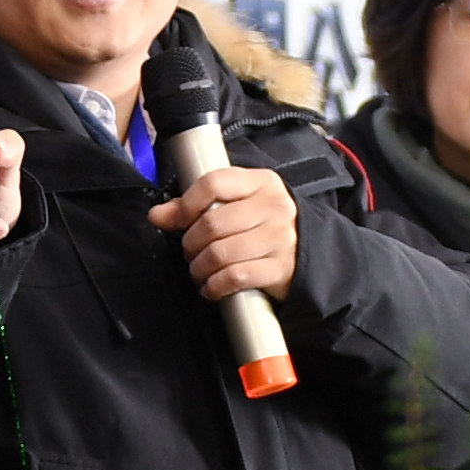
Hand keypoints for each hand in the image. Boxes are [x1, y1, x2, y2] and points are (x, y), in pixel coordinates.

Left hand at [149, 165, 300, 302]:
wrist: (311, 252)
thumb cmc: (265, 225)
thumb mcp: (237, 204)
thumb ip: (196, 205)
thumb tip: (158, 214)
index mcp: (261, 183)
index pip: (214, 183)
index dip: (187, 204)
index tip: (180, 221)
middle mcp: (273, 207)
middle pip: (211, 224)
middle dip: (191, 244)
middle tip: (191, 252)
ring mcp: (279, 238)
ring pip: (219, 254)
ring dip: (199, 268)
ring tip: (200, 270)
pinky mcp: (280, 268)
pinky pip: (234, 277)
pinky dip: (214, 286)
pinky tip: (212, 287)